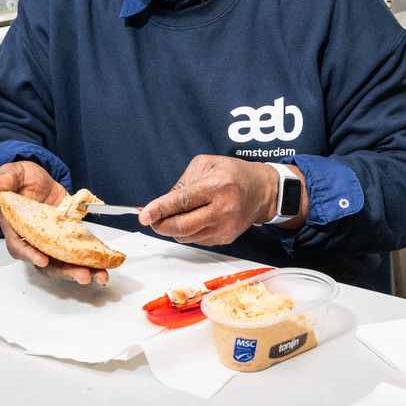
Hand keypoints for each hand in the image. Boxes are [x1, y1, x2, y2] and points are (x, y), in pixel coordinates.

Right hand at [0, 161, 109, 285]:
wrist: (38, 179)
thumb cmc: (21, 180)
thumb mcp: (13, 175)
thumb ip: (4, 180)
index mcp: (15, 227)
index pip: (19, 246)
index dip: (30, 254)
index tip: (42, 260)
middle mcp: (33, 240)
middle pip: (45, 263)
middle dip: (63, 272)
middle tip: (81, 275)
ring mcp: (50, 242)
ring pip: (62, 263)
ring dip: (80, 271)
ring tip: (98, 276)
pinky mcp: (67, 240)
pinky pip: (77, 255)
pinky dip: (91, 262)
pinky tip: (104, 267)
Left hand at [139, 155, 295, 245]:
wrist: (261, 191)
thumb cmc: (233, 174)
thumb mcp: (206, 165)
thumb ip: (182, 183)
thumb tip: (163, 203)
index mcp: (216, 186)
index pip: (182, 201)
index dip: (160, 209)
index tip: (144, 215)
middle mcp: (222, 209)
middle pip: (182, 226)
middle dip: (161, 224)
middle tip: (152, 219)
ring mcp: (225, 227)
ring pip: (187, 236)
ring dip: (173, 228)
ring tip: (176, 214)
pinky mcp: (226, 238)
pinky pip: (197, 240)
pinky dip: (188, 232)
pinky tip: (194, 218)